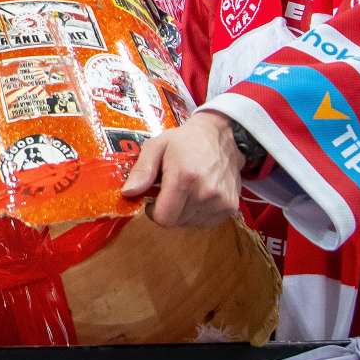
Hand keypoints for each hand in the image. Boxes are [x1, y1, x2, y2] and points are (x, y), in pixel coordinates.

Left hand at [123, 110, 243, 227]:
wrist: (221, 136)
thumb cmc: (184, 140)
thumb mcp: (156, 146)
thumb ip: (141, 170)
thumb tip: (128, 193)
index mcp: (184, 177)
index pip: (164, 218)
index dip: (153, 212)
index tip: (153, 199)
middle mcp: (205, 193)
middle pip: (176, 222)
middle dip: (168, 209)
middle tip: (170, 190)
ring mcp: (221, 202)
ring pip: (190, 223)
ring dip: (183, 212)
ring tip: (186, 189)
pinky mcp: (231, 207)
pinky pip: (206, 222)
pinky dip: (198, 213)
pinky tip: (198, 194)